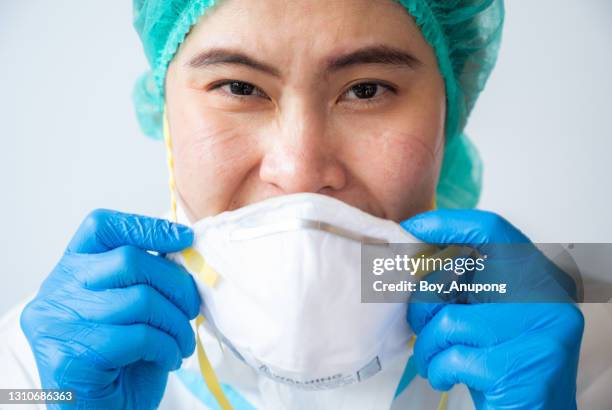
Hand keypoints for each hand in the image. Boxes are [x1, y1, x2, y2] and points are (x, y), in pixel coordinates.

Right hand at [20, 209, 199, 408]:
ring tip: (181, 341)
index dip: (147, 226)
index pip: (102, 226)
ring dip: (175, 323)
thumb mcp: (133, 308)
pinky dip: (166, 347)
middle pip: (129, 260)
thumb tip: (186, 249)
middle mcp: (57, 291)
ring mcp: (58, 323)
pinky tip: (168, 358)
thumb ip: (146, 277)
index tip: (184, 239)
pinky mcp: (73, 355)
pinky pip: (139, 336)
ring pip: (140, 299)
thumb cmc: (120, 361)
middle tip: (192, 308)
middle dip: (175, 283)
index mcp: (71, 271)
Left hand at [401, 209, 583, 409]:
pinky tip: (446, 377)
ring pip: (449, 320)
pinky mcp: (522, 365)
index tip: (410, 228)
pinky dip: (438, 369)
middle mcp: (546, 297)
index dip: (446, 223)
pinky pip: (454, 356)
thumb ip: (463, 288)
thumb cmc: (504, 368)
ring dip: (428, 345)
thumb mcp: (485, 317)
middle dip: (423, 297)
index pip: (491, 230)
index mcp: (537, 278)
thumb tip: (411, 261)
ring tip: (433, 360)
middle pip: (459, 271)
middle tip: (416, 321)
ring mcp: (540, 330)